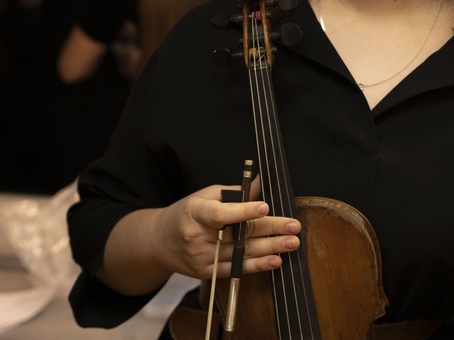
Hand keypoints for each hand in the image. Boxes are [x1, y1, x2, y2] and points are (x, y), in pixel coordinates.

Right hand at [151, 176, 301, 280]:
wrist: (158, 242)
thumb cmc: (187, 214)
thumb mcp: (205, 195)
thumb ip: (235, 192)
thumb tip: (261, 182)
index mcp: (195, 212)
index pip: (220, 213)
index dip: (243, 211)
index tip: (265, 207)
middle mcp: (197, 237)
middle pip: (238, 234)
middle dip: (269, 230)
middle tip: (293, 226)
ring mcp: (201, 258)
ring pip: (240, 254)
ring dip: (269, 249)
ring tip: (291, 243)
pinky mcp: (205, 273)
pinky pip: (235, 270)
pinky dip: (256, 266)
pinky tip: (275, 260)